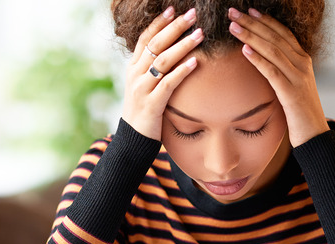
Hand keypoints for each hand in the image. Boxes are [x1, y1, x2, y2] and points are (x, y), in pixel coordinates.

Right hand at [122, 7, 203, 139]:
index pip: (145, 38)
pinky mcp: (151, 104)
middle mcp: (135, 74)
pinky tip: (195, 62)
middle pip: (156, 44)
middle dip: (175, 27)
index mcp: (133, 67)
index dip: (159, 23)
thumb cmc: (146, 112)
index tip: (173, 9)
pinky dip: (182, 71)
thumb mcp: (146, 87)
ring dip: (183, 45)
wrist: (133, 139)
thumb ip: (155, 70)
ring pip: (163, 61)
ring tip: (200, 34)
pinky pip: (168, 84)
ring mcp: (142, 89)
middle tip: (193, 15)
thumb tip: (173, 53)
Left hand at [228, 8, 329, 146]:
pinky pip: (272, 72)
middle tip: (233, 12)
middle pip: (275, 37)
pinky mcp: (292, 93)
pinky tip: (244, 50)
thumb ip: (282, 71)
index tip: (249, 11)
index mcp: (303, 60)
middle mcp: (303, 64)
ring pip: (272, 50)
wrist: (315, 134)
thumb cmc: (300, 112)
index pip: (283, 33)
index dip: (265, 20)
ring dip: (251, 36)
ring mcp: (299, 78)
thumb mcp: (292, 86)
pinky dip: (258, 59)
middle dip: (252, 23)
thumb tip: (261, 60)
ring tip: (233, 27)